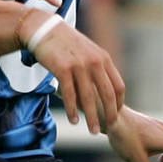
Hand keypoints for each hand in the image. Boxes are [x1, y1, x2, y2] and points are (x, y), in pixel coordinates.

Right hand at [26, 14, 124, 133]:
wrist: (44, 30)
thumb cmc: (65, 43)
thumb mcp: (88, 51)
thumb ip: (97, 66)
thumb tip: (103, 85)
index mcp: (103, 58)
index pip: (118, 86)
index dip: (118, 103)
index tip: (115, 114)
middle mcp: (94, 62)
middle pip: (107, 94)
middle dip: (109, 114)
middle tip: (109, 127)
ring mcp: (79, 66)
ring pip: (88, 98)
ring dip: (91, 117)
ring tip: (92, 131)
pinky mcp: (63, 69)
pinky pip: (70, 94)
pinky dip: (72, 110)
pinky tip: (74, 120)